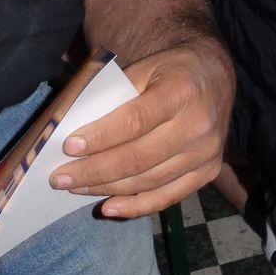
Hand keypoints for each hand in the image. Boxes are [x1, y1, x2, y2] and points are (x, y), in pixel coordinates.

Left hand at [51, 39, 235, 216]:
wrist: (215, 77)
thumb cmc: (172, 71)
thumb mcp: (147, 67)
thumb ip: (117, 94)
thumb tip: (76, 127)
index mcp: (181, 91)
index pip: (135, 120)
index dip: (101, 137)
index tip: (69, 147)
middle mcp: (198, 124)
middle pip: (138, 157)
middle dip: (94, 170)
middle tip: (60, 177)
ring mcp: (206, 152)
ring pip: (148, 180)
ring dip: (107, 188)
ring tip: (75, 188)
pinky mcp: (207, 172)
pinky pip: (167, 197)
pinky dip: (135, 207)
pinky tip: (108, 207)